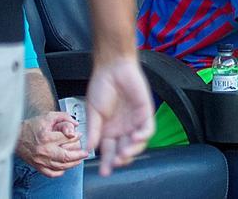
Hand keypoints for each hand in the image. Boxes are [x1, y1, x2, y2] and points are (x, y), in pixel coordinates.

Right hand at [16, 111, 86, 177]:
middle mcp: (44, 150)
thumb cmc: (32, 126)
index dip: (76, 137)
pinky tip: (65, 167)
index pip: (67, 139)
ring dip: (73, 164)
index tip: (79, 135)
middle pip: (66, 156)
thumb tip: (75, 124)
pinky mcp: (38, 166)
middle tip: (85, 152)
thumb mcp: (48, 116)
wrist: (16, 137)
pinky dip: (60, 172)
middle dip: (79, 155)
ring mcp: (41, 160)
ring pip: (61, 166)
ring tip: (79, 159)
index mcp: (47, 137)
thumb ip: (63, 117)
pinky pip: (51, 173)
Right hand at [86, 55, 154, 175]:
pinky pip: (148, 129)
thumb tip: (89, 148)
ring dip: (132, 151)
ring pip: (137, 144)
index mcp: (108, 131)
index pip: (109, 151)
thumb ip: (94, 130)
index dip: (108, 162)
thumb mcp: (93, 111)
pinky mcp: (145, 113)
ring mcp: (134, 122)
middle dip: (120, 159)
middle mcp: (122, 129)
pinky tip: (135, 138)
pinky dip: (143, 136)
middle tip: (116, 163)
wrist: (112, 67)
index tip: (104, 171)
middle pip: (124, 150)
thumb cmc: (101, 86)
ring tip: (124, 153)